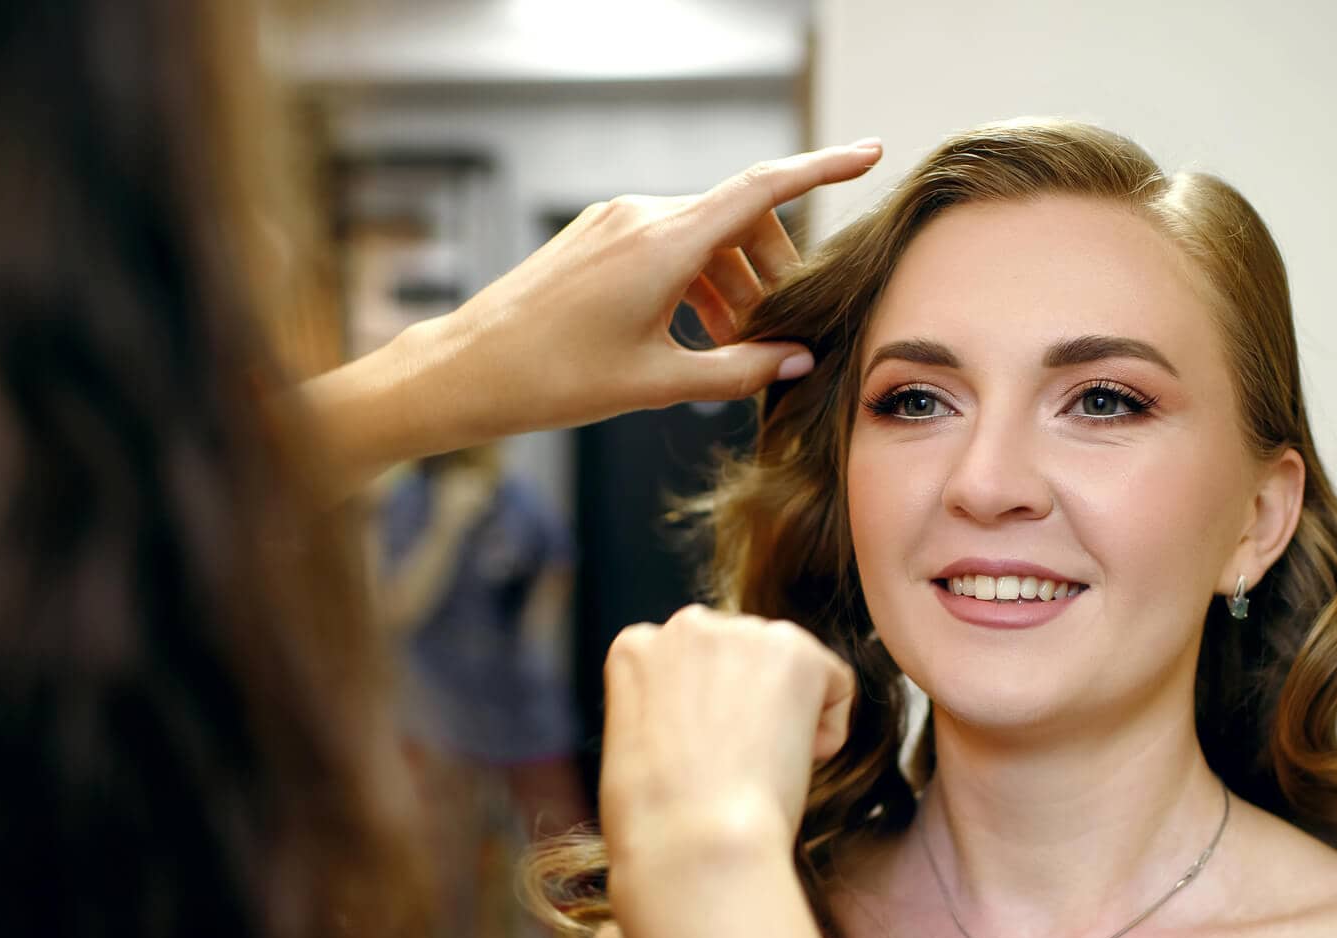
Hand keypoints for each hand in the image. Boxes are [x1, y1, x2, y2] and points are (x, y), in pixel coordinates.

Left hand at [296, 140, 881, 501]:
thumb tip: (795, 360)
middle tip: (775, 340)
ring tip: (731, 351)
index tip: (871, 154)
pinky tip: (692, 335)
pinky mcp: (596, 237)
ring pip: (703, 238)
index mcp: (664, 241)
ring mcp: (615, 221)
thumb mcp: (656, 383)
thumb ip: (736, 369)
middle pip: (738, 223)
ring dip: (731, 286)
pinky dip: (694, 283)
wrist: (465, 370)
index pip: (763, 188)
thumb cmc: (552, 378)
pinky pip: (667, 246)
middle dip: (770, 274)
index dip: (823, 169)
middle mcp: (642, 214)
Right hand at [598, 605, 853, 880]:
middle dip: (748, 704)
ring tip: (758, 768)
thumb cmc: (657, 820)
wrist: (694, 840)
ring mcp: (742, 633)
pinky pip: (837, 684)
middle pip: (742, 658)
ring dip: (786, 715)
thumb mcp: (632, 746)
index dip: (705, 716)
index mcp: (636, 648)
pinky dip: (828, 730)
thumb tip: (705, 720)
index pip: (692, 665)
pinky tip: (791, 763)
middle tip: (736, 764)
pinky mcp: (795, 651)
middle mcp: (686, 626)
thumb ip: (664, 709)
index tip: (703, 756)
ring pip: (789, 670)